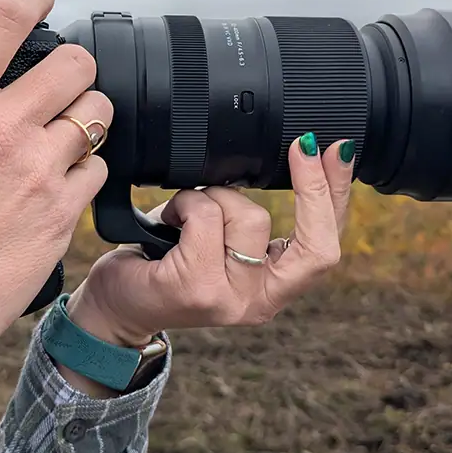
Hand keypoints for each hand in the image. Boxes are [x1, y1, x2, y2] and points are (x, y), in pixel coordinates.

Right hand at [0, 0, 110, 393]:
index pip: (5, 19)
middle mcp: (2, 132)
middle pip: (77, 62)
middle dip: (68, 63)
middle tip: (50, 81)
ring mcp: (38, 174)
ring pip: (97, 114)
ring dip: (81, 114)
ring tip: (57, 130)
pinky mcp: (61, 216)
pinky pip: (98, 168)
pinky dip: (83, 167)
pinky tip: (54, 180)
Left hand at [66, 135, 352, 348]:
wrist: (114, 307)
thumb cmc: (166, 266)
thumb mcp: (221, 245)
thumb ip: (251, 223)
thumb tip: (280, 161)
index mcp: (272, 290)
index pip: (325, 247)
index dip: (336, 196)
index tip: (337, 150)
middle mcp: (259, 302)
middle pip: (314, 245)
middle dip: (315, 188)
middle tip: (302, 145)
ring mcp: (229, 298)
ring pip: (249, 215)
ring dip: (214, 196)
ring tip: (185, 213)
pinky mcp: (195, 288)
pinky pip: (206, 217)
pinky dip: (185, 204)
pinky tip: (168, 219)